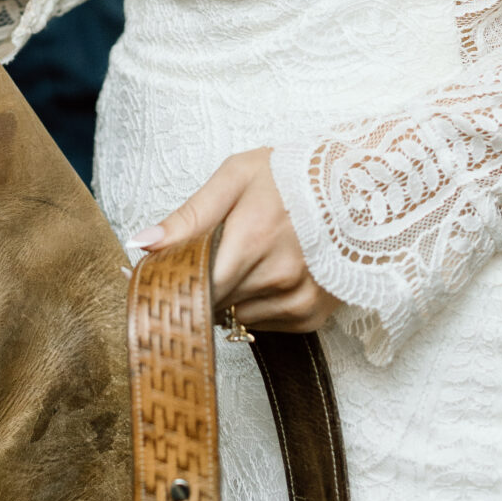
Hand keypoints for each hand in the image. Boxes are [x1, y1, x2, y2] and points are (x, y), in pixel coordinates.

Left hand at [131, 149, 339, 334]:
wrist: (358, 187)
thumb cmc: (291, 176)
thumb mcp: (236, 178)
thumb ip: (189, 215)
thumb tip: (143, 244)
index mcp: (251, 238)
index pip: (194, 284)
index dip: (174, 282)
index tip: (159, 278)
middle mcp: (277, 276)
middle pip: (213, 303)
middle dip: (200, 286)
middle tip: (203, 259)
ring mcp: (298, 299)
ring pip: (236, 317)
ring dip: (229, 297)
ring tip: (243, 259)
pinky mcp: (312, 315)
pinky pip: (263, 324)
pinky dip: (255, 305)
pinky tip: (265, 274)